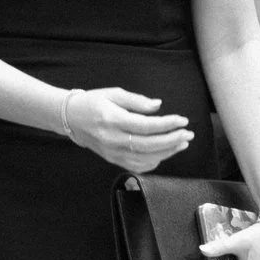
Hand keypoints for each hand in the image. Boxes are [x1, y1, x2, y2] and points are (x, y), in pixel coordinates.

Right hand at [64, 88, 192, 173]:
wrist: (71, 118)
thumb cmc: (93, 102)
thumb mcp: (113, 93)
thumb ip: (137, 101)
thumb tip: (158, 106)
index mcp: (112, 119)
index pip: (146, 126)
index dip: (167, 124)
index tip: (182, 120)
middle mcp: (112, 139)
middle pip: (149, 145)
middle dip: (172, 140)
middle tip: (188, 133)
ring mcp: (112, 152)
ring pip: (145, 158)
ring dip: (167, 152)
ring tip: (182, 143)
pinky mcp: (113, 160)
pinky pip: (138, 166)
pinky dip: (154, 161)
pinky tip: (165, 152)